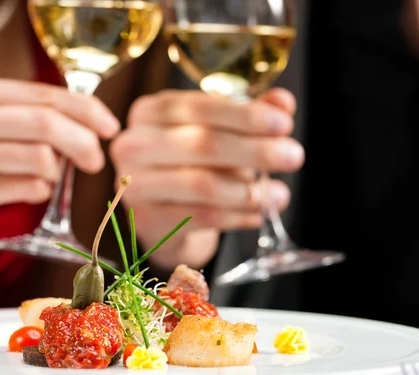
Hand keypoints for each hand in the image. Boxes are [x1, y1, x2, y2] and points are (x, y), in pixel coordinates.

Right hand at [0, 74, 118, 236]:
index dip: (86, 110)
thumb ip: (10, 116)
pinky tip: (31, 189)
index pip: (43, 94)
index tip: (109, 127)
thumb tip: (70, 127)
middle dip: (84, 141)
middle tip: (97, 160)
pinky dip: (38, 190)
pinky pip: (21, 188)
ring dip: (58, 170)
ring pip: (37, 157)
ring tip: (52, 175)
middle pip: (45, 123)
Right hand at [110, 88, 302, 268]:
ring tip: (280, 194)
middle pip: (202, 144)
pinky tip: (258, 215)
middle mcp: (133, 144)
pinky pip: (201, 217)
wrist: (161, 214)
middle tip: (294, 156)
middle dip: (255, 150)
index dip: (245, 116)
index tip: (285, 125)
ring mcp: (135, 184)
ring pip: (202, 184)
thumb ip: (248, 116)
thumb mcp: (216, 132)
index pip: (199, 107)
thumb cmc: (190, 164)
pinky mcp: (147, 219)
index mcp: (149, 111)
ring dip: (249, 191)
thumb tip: (283, 103)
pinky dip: (237, 217)